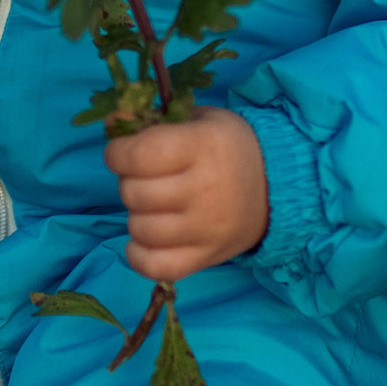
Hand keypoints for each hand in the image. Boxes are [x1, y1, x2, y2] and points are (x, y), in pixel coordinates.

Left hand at [105, 104, 269, 282]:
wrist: (276, 188)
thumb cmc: (228, 147)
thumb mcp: (197, 119)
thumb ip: (153, 119)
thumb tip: (110, 119)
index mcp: (203, 147)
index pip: (141, 155)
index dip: (118, 154)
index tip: (121, 153)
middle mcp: (204, 190)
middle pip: (135, 194)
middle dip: (128, 182)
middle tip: (143, 178)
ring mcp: (205, 229)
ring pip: (141, 229)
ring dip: (136, 215)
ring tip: (152, 205)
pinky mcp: (206, 258)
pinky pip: (155, 266)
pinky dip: (139, 255)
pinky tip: (145, 238)